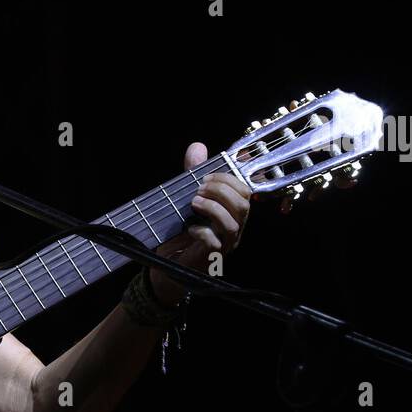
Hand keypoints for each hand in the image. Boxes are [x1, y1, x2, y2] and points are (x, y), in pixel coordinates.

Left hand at [149, 141, 251, 305]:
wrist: (166, 264)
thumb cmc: (180, 231)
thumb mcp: (185, 198)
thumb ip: (193, 174)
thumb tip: (197, 147)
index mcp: (232, 213)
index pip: (245, 191)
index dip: (229, 179)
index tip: (206, 176)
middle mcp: (234, 229)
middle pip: (243, 206)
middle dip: (221, 191)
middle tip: (198, 189)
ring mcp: (224, 245)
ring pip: (233, 224)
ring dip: (212, 208)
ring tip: (193, 203)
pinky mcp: (210, 258)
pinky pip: (214, 243)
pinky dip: (202, 231)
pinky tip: (189, 228)